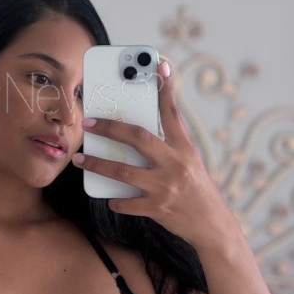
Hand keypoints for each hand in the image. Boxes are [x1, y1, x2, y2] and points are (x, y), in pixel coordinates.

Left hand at [72, 59, 231, 247]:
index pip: (173, 114)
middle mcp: (175, 164)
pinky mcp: (157, 208)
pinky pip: (127, 203)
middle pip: (138, 138)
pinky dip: (115, 200)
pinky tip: (108, 197)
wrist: (212, 226)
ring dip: (98, 165)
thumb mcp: (191, 161)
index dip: (166, 90)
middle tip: (88, 122)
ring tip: (80, 160)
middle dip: (110, 128)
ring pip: (124, 172)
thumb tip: (140, 130)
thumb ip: (170, 145)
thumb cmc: (198, 189)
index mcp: (185, 149)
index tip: (159, 67)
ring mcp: (165, 187)